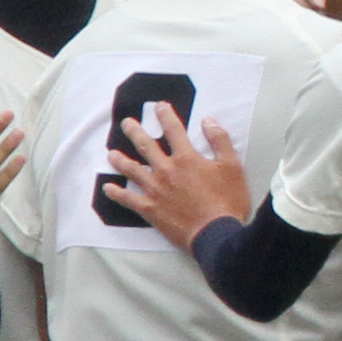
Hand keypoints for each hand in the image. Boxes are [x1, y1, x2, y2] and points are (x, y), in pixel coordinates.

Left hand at [107, 107, 257, 244]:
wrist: (216, 234)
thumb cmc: (227, 202)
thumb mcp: (232, 167)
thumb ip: (220, 141)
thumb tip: (208, 121)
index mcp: (186, 158)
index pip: (174, 130)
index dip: (166, 116)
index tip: (159, 106)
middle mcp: (166, 170)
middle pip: (146, 146)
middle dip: (135, 131)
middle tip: (127, 123)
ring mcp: (155, 190)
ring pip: (132, 170)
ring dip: (120, 160)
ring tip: (111, 153)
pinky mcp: (150, 209)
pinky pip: (128, 199)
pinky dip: (117, 193)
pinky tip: (108, 188)